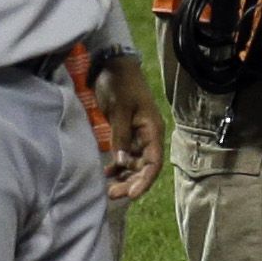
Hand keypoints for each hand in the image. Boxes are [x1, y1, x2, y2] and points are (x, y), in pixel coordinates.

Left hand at [92, 52, 164, 201]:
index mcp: (153, 130)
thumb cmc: (119, 84)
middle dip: (131, 182)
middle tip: (113, 194)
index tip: (132, 194)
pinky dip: (117, 166)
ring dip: (124, 177)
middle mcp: (148, 136)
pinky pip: (124, 156)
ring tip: (108, 189)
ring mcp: (136, 136)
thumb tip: (122, 162)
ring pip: (134, 164)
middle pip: (144, 167)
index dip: (145, 180)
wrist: (112, 66)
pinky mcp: (124, 133)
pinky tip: (106, 173)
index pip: (154, 162)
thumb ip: (121, 135)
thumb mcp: (120, 109)